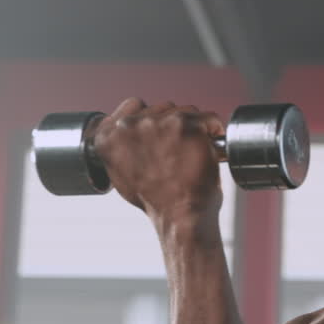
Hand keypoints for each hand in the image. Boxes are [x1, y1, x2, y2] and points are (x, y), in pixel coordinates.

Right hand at [91, 98, 226, 242]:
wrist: (180, 217)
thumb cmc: (156, 202)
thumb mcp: (121, 175)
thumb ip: (120, 148)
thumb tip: (127, 135)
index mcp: (109, 135)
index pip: (133, 106)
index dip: (151, 119)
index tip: (161, 134)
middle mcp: (130, 125)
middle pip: (161, 108)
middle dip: (172, 126)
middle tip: (179, 151)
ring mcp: (160, 123)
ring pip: (185, 111)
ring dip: (193, 128)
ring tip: (193, 155)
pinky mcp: (188, 126)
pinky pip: (209, 118)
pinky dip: (214, 131)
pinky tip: (211, 149)